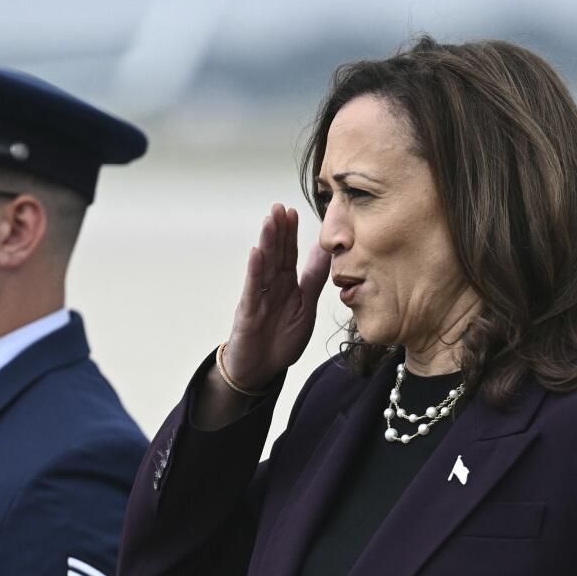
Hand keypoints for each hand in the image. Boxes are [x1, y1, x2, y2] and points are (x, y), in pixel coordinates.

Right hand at [220, 203, 330, 390]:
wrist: (260, 369)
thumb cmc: (281, 340)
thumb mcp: (305, 308)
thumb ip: (313, 281)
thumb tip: (327, 254)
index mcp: (287, 286)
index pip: (290, 255)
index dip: (292, 234)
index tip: (294, 211)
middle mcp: (272, 287)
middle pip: (276, 254)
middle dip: (278, 230)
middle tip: (280, 206)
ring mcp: (259, 297)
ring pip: (264, 266)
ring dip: (267, 243)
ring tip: (270, 220)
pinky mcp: (249, 312)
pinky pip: (253, 289)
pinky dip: (255, 271)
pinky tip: (256, 253)